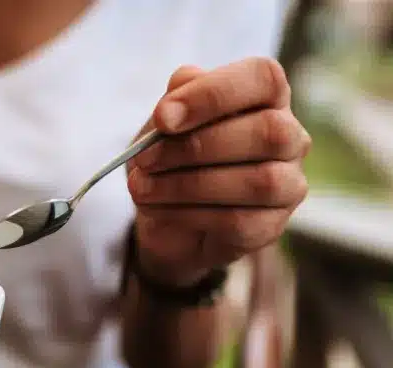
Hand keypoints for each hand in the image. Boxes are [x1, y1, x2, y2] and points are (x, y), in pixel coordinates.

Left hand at [126, 57, 310, 287]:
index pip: (262, 77)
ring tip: (142, 188)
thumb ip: (174, 101)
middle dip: (195, 146)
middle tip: (145, 159)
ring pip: (258, 181)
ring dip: (187, 185)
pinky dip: (189, 214)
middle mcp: (288, 137)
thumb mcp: (162, 126)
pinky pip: (239, 221)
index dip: (213, 94)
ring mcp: (287, 185)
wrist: (165, 220)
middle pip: (267, 131)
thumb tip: (179, 92)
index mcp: (265, 97)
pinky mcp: (271, 226)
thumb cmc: (171, 159)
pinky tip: (159, 210)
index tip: (163, 117)